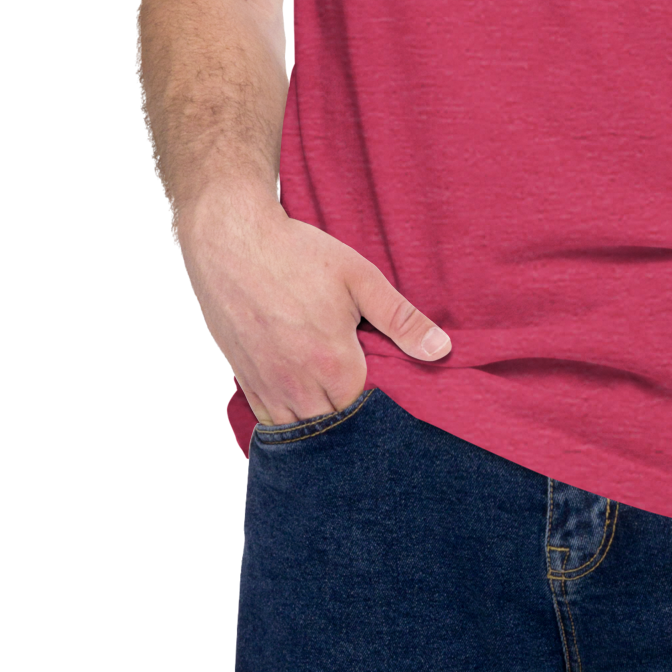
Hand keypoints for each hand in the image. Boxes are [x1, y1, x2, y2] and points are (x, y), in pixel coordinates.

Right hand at [173, 192, 450, 427]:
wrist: (231, 241)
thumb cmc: (293, 254)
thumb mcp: (358, 277)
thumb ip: (400, 319)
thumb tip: (440, 348)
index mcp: (333, 364)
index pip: (368, 409)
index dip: (381, 399)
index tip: (385, 379)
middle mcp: (297, 385)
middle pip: (335, 426)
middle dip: (352, 414)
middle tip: (360, 383)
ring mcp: (267, 386)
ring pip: (300, 430)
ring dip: (319, 419)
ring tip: (332, 392)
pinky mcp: (245, 379)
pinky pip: (269, 420)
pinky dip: (288, 416)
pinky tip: (302, 397)